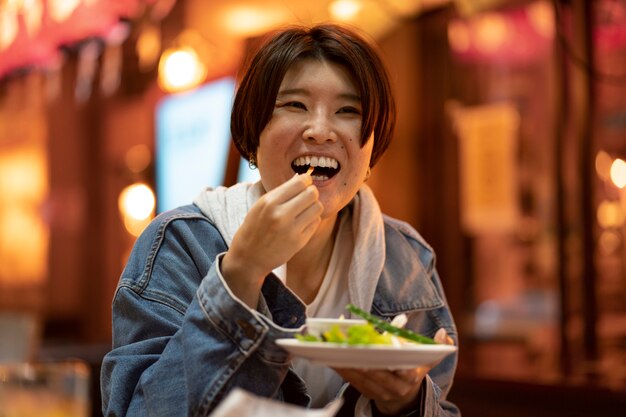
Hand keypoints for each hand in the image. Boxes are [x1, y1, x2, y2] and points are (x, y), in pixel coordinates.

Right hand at [221, 172, 322, 306]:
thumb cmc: (254, 228)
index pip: (300, 182)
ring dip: (313, 207)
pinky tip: (302, 223)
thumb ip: (281, 192)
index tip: (304, 184)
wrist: (248, 257)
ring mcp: (291, 229)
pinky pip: (316, 223)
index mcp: (269, 202)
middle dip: (311, 193)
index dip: (306, 181)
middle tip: (306, 198)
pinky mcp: (299, 242)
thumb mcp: (261, 205)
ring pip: (317, 207)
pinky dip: (312, 221)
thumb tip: (302, 177)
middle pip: (312, 193)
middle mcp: (281, 214)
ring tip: (304, 211)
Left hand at [334, 328, 453, 415]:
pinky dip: (341, 367)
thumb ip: (436, 348)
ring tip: (337, 347)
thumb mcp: (427, 361)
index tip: (381, 350)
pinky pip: (350, 380)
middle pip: (376, 373)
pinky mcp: (364, 391)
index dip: (390, 362)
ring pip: (360, 377)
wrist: (403, 399)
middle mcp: (394, 387)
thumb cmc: (413, 372)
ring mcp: (378, 391)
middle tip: (352, 345)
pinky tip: (331, 355)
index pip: (400, 371)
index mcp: (410, 378)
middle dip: (364, 359)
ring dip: (348, 362)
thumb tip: (443, 334)